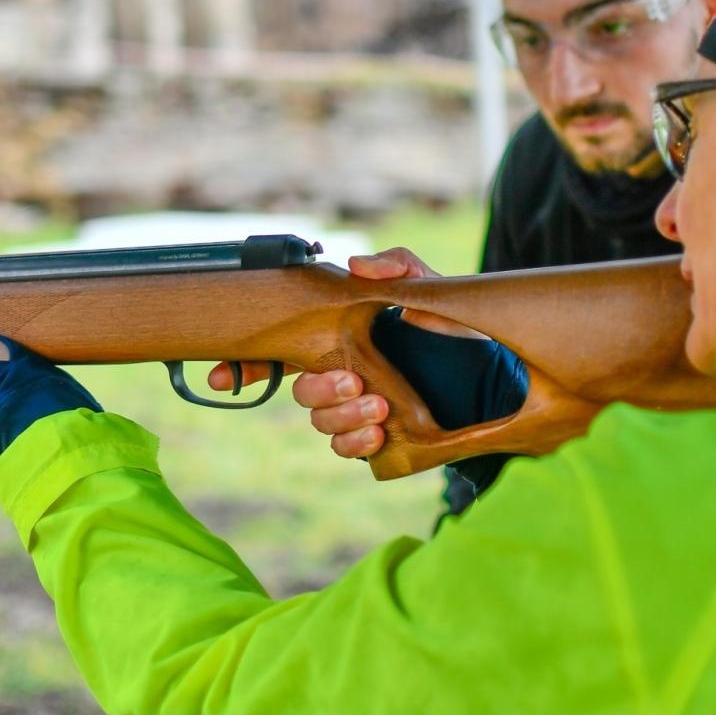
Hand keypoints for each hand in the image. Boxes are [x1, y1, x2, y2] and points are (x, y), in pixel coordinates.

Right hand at [202, 249, 435, 454]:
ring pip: (319, 422)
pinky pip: (346, 449)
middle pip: (297, 392)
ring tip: (379, 407)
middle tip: (351, 381)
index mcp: (338, 341)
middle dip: (318, 389)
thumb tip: (357, 265)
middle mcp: (339, 376)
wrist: (491, 375)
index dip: (244, 366)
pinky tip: (379, 434)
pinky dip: (357, 442)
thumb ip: (396, 267)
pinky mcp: (376, 439)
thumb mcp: (426, 288)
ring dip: (342, 416)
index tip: (224, 377)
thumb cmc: (452, 326)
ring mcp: (355, 410)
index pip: (278, 354)